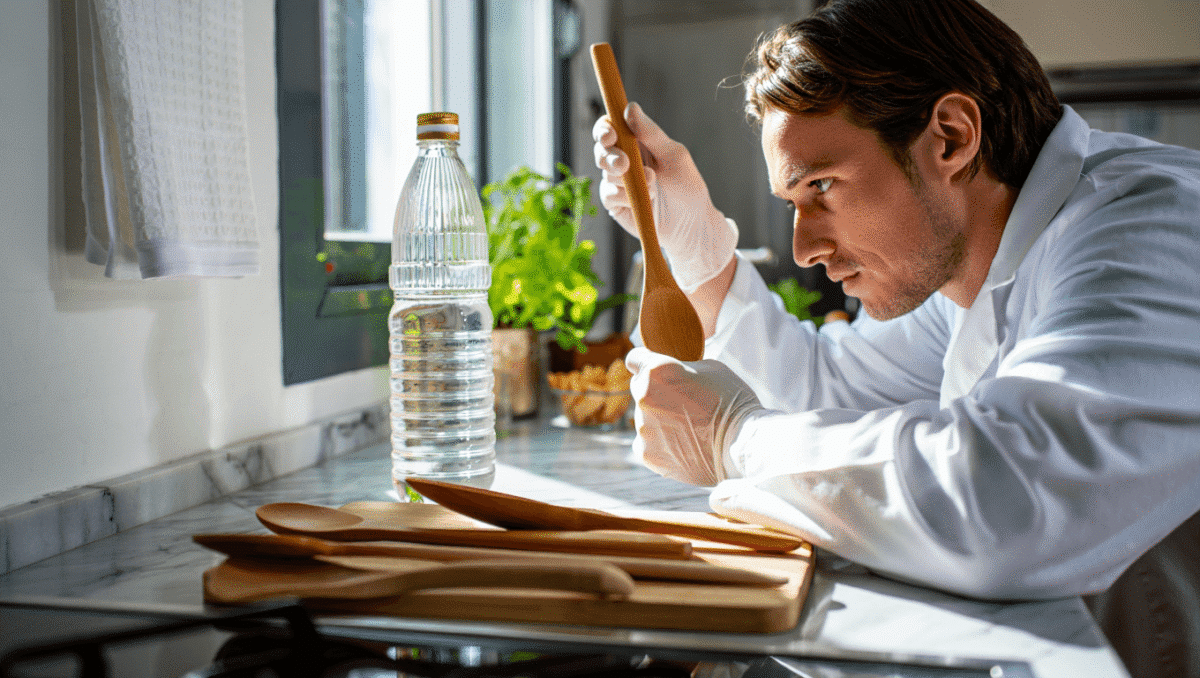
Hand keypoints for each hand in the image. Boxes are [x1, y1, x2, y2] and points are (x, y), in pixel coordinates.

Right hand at [592, 102, 737, 292]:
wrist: (691, 223)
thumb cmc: (686, 186)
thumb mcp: (673, 155)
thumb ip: (651, 133)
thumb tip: (629, 108)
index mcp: (636, 143)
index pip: (611, 128)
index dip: (605, 128)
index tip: (610, 133)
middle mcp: (623, 160)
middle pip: (601, 149)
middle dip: (610, 155)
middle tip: (625, 164)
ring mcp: (617, 182)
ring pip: (605, 172)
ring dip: (626, 178)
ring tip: (653, 184)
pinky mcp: (615, 203)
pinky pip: (610, 194)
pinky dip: (627, 196)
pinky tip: (647, 199)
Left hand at [625, 347, 762, 485]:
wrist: (741, 446)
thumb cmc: (732, 402)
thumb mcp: (711, 368)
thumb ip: (682, 368)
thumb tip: (673, 374)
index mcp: (656, 371)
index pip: (635, 359)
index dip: (645, 362)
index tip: (652, 369)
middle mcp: (643, 398)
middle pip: (639, 389)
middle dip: (655, 392)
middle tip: (683, 402)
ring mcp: (643, 428)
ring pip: (645, 419)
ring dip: (660, 420)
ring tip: (690, 428)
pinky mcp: (647, 454)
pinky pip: (648, 443)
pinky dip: (661, 443)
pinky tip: (684, 444)